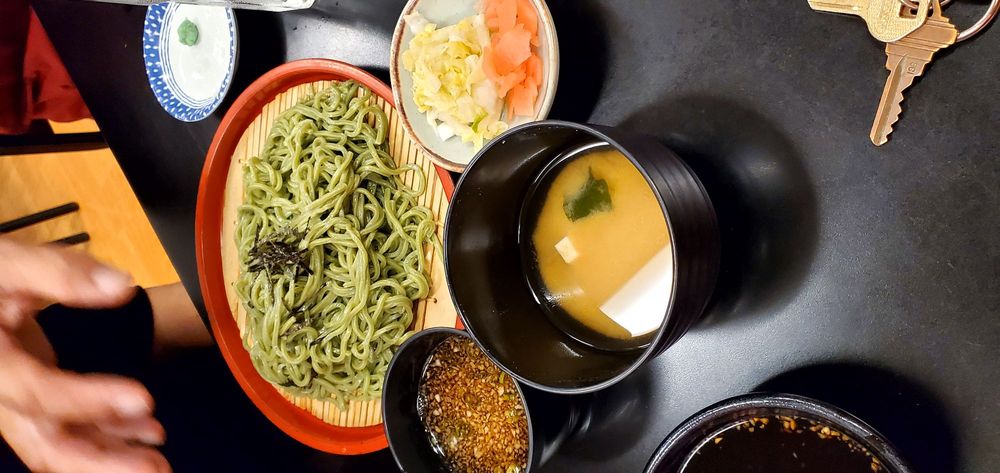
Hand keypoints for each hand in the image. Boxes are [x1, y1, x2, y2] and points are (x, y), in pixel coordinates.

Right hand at [0, 239, 169, 472]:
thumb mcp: (9, 264)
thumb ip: (60, 274)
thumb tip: (120, 287)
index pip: (38, 394)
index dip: (88, 401)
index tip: (143, 398)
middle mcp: (1, 392)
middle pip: (44, 442)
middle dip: (101, 463)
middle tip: (155, 469)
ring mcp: (17, 399)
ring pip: (58, 441)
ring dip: (111, 453)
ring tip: (159, 457)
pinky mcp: (34, 393)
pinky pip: (67, 424)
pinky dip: (106, 430)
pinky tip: (145, 432)